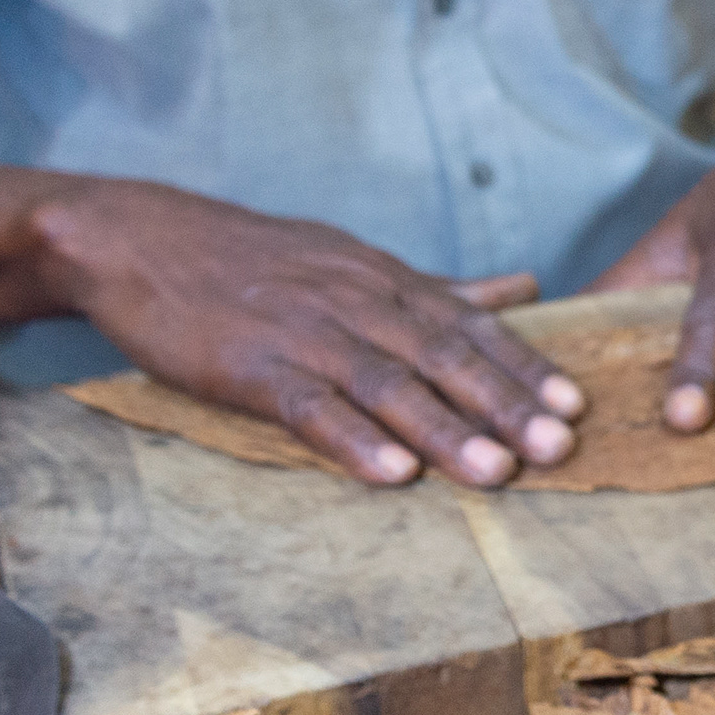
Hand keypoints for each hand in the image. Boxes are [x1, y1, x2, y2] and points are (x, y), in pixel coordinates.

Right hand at [32, 180, 578, 487]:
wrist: (138, 238)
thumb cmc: (253, 258)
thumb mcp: (354, 259)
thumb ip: (441, 286)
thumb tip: (528, 288)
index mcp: (383, 281)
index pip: (468, 325)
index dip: (523, 366)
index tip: (576, 406)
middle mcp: (355, 302)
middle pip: (442, 356)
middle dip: (505, 403)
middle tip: (560, 448)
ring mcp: (303, 333)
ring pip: (388, 384)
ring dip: (444, 431)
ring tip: (497, 473)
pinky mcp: (250, 366)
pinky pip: (310, 406)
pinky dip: (352, 441)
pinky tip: (391, 475)